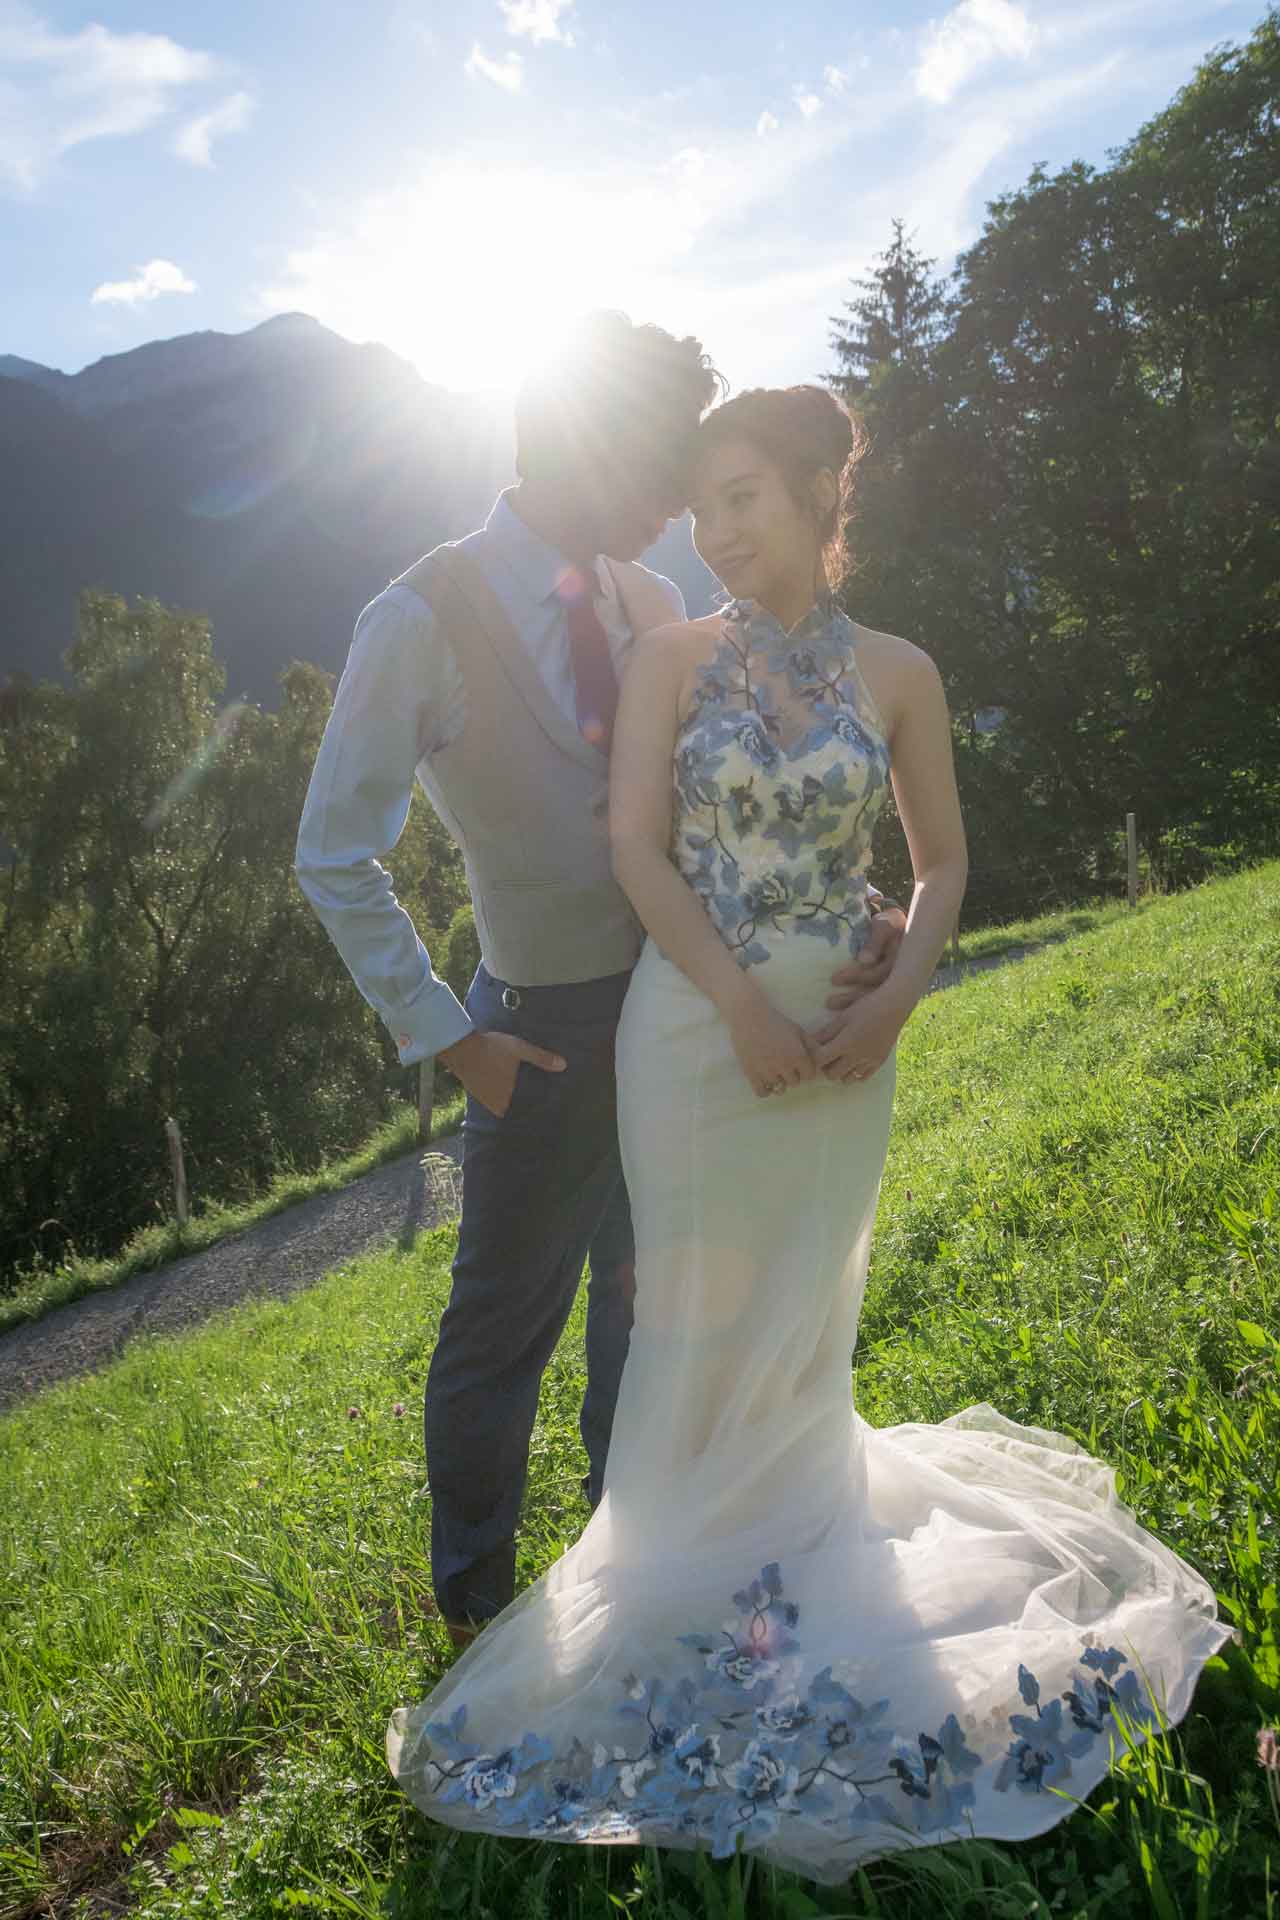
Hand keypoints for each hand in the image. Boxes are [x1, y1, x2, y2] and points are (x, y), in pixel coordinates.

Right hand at [439, 1030, 565, 1118]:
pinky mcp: (474, 1091)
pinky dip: (496, 1091)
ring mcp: (482, 1098)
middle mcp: (494, 1103)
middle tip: (533, 1096)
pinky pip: (489, 1096)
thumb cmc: (491, 1049)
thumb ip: (540, 1058)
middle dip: (520, 1104)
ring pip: (499, 1103)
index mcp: (506, 1098)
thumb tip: (564, 1066)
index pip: (523, 1111)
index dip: (531, 1110)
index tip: (541, 1108)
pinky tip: (500, 1082)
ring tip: (517, 1089)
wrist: (459, 1046)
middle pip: (511, 1108)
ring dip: (506, 1098)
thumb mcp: (519, 1049)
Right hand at [726, 995, 818, 1100]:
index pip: (810, 1075)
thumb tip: (823, 1059)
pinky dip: (766, 1090)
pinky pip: (762, 1092)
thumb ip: (812, 1045)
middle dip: (793, 1075)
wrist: (749, 1016)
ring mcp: (767, 1071)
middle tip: (786, 1066)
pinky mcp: (751, 1073)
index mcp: (798, 1055)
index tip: (800, 1065)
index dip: (806, 1070)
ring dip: (779, 1081)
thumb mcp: (798, 1030)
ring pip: (779, 1088)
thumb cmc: (776, 1021)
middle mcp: (784, 1065)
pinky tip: (766, 1081)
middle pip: (795, 1083)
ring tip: (775, 1072)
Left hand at [808, 987, 905, 1084]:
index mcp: (845, 1043)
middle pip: (832, 1074)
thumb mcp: (844, 1017)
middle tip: (826, 1057)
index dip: (814, 1056)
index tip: (815, 1050)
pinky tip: (853, 1065)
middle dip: (825, 1067)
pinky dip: (855, 1074)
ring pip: (847, 1079)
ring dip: (840, 1072)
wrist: (894, 1007)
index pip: (821, 1059)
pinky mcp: (879, 1062)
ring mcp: (869, 1061)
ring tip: (840, 1061)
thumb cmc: (866, 1007)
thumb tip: (810, 1041)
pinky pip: (863, 1078)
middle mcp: (857, 1056)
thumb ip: (827, 1032)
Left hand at [823, 906, 906, 1010]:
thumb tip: (864, 960)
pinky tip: (842, 1015)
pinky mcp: (890, 994)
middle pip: (874, 992)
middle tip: (829, 1002)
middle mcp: (901, 979)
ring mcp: (897, 988)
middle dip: (851, 997)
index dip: (856, 977)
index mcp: (902, 962)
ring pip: (874, 1001)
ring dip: (852, 1004)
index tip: (834, 979)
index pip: (877, 974)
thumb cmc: (889, 926)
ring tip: (830, 1005)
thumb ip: (876, 939)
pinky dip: (857, 1008)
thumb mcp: (885, 925)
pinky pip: (873, 1005)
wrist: (899, 932)